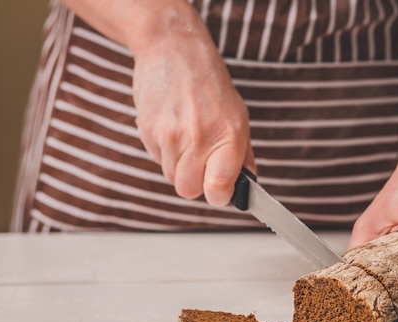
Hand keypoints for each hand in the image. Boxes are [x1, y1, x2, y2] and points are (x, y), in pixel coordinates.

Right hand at [131, 7, 254, 205]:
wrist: (173, 49)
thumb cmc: (210, 84)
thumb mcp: (238, 116)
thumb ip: (243, 155)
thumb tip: (248, 186)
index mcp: (228, 136)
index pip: (218, 189)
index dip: (219, 196)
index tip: (220, 191)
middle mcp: (199, 137)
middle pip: (188, 190)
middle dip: (194, 182)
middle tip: (201, 163)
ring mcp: (170, 134)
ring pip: (170, 175)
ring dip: (178, 165)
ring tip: (186, 137)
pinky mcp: (148, 129)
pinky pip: (156, 158)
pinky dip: (164, 150)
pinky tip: (172, 127)